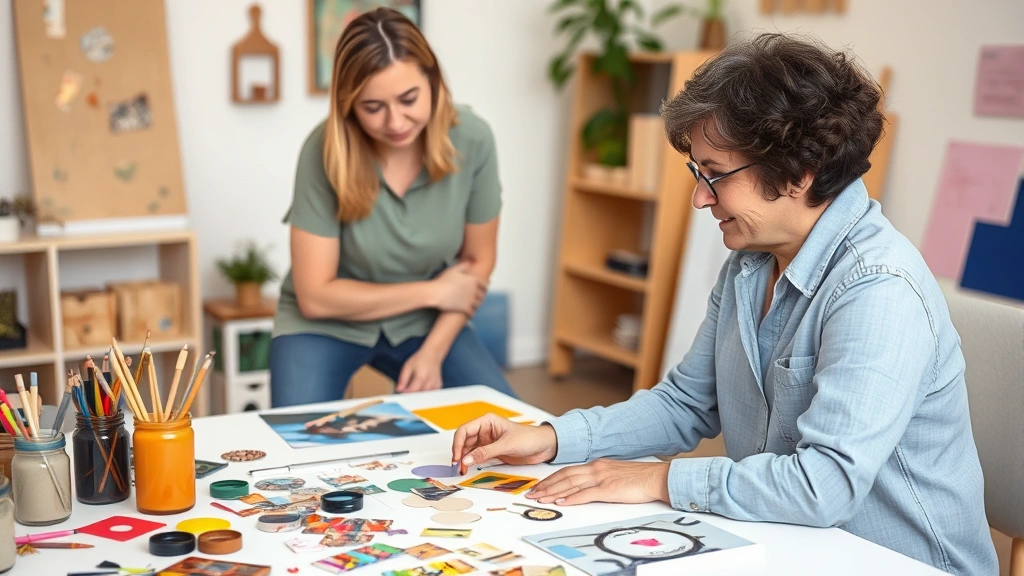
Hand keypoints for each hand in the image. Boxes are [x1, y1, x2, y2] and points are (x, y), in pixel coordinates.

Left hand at [396, 349, 443, 392]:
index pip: (412, 391)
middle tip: (406, 392)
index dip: (405, 394)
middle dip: (411, 396)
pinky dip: (425, 394)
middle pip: (419, 396)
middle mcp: (430, 383)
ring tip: (414, 390)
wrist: (433, 354)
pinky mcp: (438, 386)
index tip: (401, 392)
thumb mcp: (408, 366)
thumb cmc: (420, 359)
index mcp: (421, 377)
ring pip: (425, 397)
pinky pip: (430, 395)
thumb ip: (403, 379)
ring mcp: (435, 385)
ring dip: (418, 396)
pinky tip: (422, 389)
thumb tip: (399, 390)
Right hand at [432, 262, 485, 314]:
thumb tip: (471, 262)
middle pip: (482, 295)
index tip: (484, 289)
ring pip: (478, 304)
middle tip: (480, 298)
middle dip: (481, 297)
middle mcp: (474, 290)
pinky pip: (472, 312)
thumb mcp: (453, 270)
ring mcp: (470, 300)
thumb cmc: (442, 280)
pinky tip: (470, 313)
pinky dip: (472, 313)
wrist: (435, 292)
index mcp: (473, 280)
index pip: (485, 284)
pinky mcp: (465, 308)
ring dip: (477, 305)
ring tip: (475, 306)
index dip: (485, 287)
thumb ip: (463, 265)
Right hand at [452, 415, 557, 474]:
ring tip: (461, 470)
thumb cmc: (529, 438)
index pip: (465, 430)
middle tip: (457, 466)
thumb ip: (486, 452)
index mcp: (487, 421)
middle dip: (459, 452)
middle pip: (464, 440)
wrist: (544, 447)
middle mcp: (485, 430)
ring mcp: (487, 441)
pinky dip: (471, 462)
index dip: (458, 443)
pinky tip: (468, 468)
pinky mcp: (492, 451)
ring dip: (464, 459)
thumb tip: (466, 459)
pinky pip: (476, 456)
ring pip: (469, 449)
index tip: (457, 457)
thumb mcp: (506, 445)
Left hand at [526, 459, 670, 505]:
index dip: (551, 479)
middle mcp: (596, 469)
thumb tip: (586, 487)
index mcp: (597, 465)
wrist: (656, 477)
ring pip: (571, 485)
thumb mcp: (614, 474)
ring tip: (540, 499)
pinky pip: (586, 494)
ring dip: (553, 493)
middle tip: (532, 494)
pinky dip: (571, 499)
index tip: (540, 487)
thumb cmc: (639, 478)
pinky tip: (561, 503)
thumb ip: (600, 478)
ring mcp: (601, 478)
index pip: (567, 471)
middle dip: (546, 486)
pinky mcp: (608, 489)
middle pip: (565, 477)